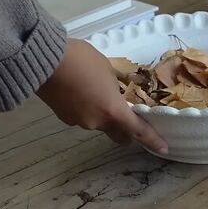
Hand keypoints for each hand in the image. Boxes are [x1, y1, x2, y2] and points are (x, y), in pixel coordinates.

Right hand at [37, 39, 168, 154]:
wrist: (43, 60)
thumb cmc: (81, 60)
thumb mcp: (107, 69)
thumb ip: (115, 87)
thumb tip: (113, 93)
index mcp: (112, 110)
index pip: (137, 130)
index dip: (152, 140)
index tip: (164, 148)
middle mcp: (96, 122)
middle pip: (117, 134)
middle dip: (125, 131)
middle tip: (128, 118)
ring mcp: (78, 122)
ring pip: (98, 124)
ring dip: (102, 115)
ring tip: (97, 92)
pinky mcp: (63, 117)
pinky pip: (82, 117)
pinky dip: (86, 109)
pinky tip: (80, 92)